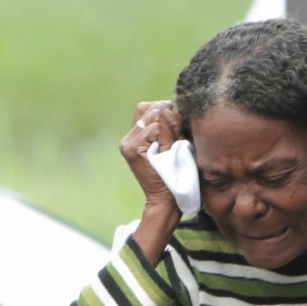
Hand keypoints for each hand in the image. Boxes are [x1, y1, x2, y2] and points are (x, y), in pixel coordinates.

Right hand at [120, 101, 185, 263]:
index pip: (149, 106)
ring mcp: (127, 144)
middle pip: (151, 106)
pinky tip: (167, 150)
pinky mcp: (131, 149)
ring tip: (173, 146)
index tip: (178, 129)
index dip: (167, 111)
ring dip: (170, 127)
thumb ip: (171, 127)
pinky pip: (154, 128)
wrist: (167, 200)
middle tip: (178, 137)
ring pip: (154, 114)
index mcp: (136, 137)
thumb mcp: (174, 145)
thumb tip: (174, 105)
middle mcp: (128, 139)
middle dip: (171, 116)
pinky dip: (166, 136)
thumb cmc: (176, 174)